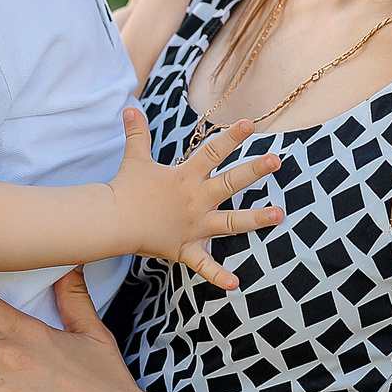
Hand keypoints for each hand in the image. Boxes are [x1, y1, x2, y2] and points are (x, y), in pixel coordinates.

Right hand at [106, 106, 283, 290]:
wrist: (112, 221)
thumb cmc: (125, 189)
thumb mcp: (135, 158)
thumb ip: (138, 134)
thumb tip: (130, 107)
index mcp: (185, 177)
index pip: (212, 152)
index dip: (231, 137)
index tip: (250, 124)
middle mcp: (195, 200)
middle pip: (229, 183)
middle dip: (254, 171)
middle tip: (276, 161)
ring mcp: (193, 226)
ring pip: (231, 223)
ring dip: (256, 220)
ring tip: (279, 215)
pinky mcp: (185, 248)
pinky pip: (204, 265)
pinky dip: (219, 276)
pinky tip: (236, 285)